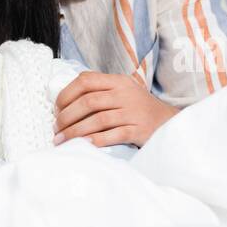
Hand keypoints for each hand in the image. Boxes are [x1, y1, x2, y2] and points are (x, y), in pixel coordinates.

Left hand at [53, 71, 177, 146]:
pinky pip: (113, 135)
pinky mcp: (139, 130)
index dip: (65, 95)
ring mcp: (133, 112)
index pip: (85, 80)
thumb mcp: (121, 91)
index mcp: (117, 81)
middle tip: (56, 129)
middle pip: (88, 101)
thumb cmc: (137, 109)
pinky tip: (83, 145)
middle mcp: (125, 94)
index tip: (56, 110)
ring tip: (61, 140)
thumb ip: (98, 90)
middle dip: (66, 116)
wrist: (170, 123)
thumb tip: (63, 100)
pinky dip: (95, 141)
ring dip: (75, 132)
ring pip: (98, 119)